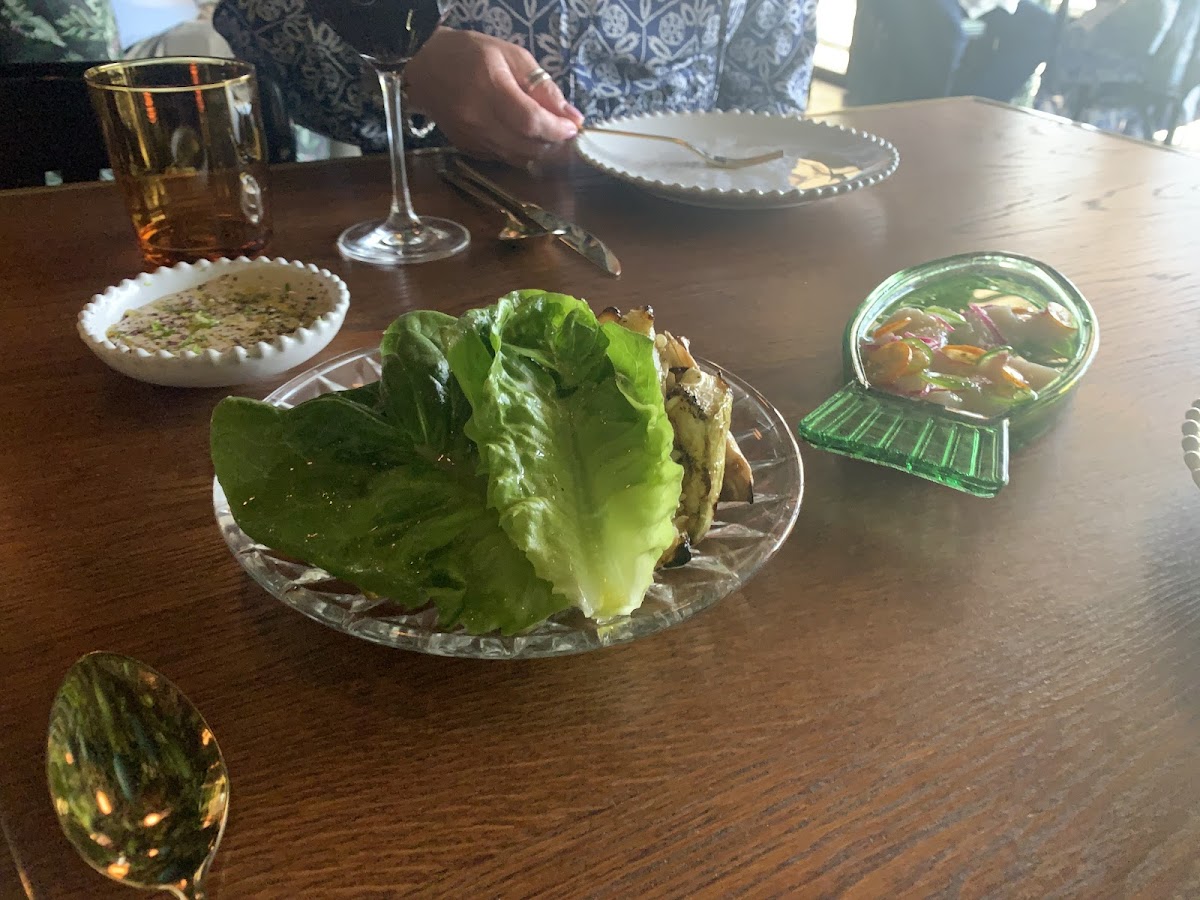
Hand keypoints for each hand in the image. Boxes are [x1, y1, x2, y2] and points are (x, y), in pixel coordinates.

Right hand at [405, 27, 584, 166]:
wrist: (424, 67)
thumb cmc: (470, 53)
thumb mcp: (511, 56)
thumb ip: (542, 86)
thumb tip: (571, 116)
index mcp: (490, 88)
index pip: (531, 121)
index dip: (556, 129)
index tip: (573, 127)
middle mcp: (478, 119)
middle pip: (526, 146)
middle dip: (552, 142)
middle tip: (562, 130)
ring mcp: (470, 138)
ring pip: (516, 157)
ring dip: (538, 150)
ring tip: (546, 134)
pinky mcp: (466, 149)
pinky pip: (502, 158)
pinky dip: (519, 152)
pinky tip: (523, 137)